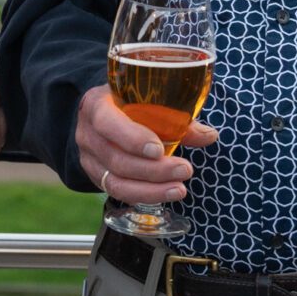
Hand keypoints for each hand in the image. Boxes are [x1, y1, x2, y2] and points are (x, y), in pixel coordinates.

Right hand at [74, 83, 216, 201]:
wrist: (102, 113)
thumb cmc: (128, 103)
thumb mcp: (146, 100)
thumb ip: (175, 117)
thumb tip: (209, 135)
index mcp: (96, 105)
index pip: (108, 123)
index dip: (132, 138)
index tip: (159, 149)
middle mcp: (87, 133)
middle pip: (116, 158)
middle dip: (153, 170)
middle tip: (185, 170)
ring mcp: (88, 158)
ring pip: (116, 181)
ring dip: (151, 189)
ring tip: (179, 189)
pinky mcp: (95, 176)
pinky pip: (117, 192)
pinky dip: (143, 195)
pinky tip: (164, 193)